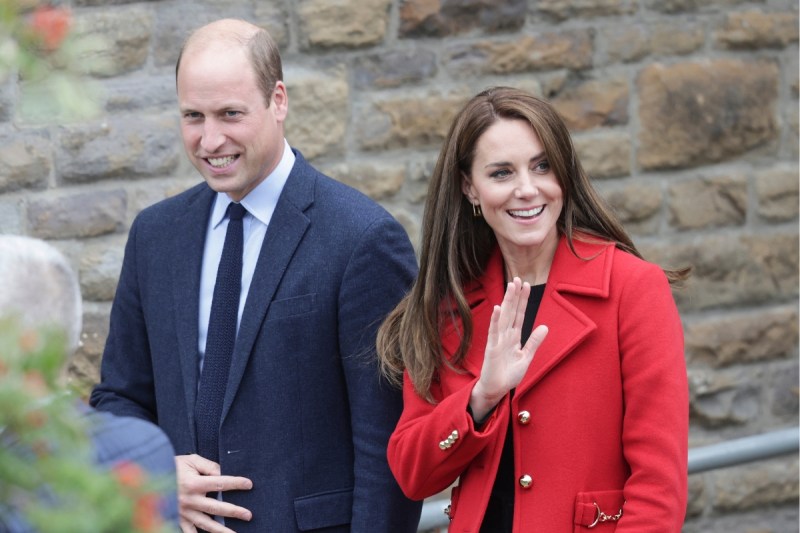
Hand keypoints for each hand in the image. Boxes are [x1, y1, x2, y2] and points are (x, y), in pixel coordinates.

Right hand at [176, 454, 252, 532]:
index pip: (220, 483)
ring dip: (221, 530)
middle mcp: (189, 500)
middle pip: (216, 507)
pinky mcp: (176, 519)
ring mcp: (183, 512)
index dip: (236, 483)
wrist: (148, 476)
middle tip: (248, 515)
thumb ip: (208, 466)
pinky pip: (188, 531)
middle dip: (233, 512)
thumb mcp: (191, 460)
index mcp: (194, 483)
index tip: (249, 484)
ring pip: (205, 524)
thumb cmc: (172, 466)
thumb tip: (223, 472)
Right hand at [470, 277, 548, 420]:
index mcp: (514, 337)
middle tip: (517, 278)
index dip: (523, 300)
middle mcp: (505, 335)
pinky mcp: (492, 349)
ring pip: (504, 317)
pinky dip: (496, 320)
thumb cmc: (508, 374)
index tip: (526, 285)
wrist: (496, 390)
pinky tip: (499, 309)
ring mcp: (498, 340)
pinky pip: (494, 332)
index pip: (519, 315)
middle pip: (511, 311)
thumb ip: (534, 342)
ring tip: (510, 287)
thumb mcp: (526, 357)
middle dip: (515, 295)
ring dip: (507, 302)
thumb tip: (545, 326)